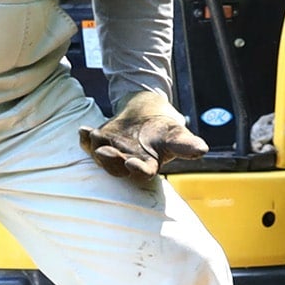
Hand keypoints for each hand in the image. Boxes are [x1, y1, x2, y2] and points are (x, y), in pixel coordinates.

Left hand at [78, 90, 207, 179]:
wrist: (148, 111)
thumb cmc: (165, 129)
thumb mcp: (177, 134)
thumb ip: (186, 145)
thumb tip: (202, 151)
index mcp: (146, 166)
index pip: (140, 173)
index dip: (136, 169)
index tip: (131, 162)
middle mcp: (125, 163)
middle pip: (115, 167)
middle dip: (109, 161)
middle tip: (104, 152)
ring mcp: (110, 152)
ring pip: (100, 156)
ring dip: (94, 148)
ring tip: (95, 135)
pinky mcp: (99, 141)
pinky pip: (88, 142)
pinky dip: (84, 137)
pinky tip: (83, 130)